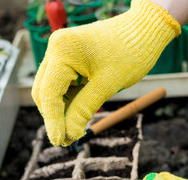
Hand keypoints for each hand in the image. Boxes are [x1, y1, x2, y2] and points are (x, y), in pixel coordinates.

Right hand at [31, 0, 179, 145]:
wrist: (145, 28)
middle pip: (43, 92)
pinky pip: (60, 83)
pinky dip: (67, 99)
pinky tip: (79, 111)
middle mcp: (55, 48)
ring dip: (61, 109)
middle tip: (68, 139)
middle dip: (54, 116)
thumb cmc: (130, 52)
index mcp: (63, 51)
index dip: (53, 121)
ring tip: (76, 128)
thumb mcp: (107, 85)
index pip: (49, 94)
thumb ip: (83, 110)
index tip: (60, 142)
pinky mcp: (67, 55)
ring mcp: (59, 51)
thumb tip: (68, 136)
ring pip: (50, 89)